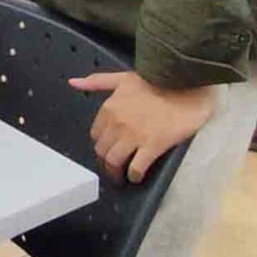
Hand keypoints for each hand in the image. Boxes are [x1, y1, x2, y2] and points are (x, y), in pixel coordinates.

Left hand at [69, 72, 213, 183]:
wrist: (184, 86)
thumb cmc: (155, 82)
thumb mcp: (122, 78)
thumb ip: (97, 82)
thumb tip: (72, 82)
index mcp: (109, 108)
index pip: (96, 135)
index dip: (101, 145)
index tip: (107, 150)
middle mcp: (117, 123)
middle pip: (102, 151)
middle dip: (105, 162)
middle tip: (112, 169)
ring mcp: (134, 136)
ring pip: (114, 161)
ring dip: (115, 173)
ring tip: (121, 178)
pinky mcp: (152, 146)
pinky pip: (136, 167)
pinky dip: (133, 176)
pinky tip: (136, 177)